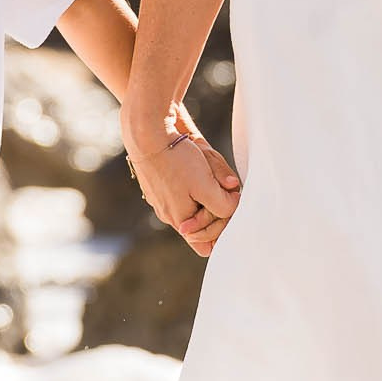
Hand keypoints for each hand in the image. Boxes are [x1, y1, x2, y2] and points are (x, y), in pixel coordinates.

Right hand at [123, 108, 241, 255]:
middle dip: (216, 211)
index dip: (221, 232)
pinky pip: (182, 193)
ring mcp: (161, 200)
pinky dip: (195, 185)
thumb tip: (234, 205)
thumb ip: (222, 204)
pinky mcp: (159, 185)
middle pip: (201, 227)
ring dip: (206, 196)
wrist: (147, 135)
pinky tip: (198, 168)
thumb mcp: (205, 185)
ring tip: (211, 177)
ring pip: (193, 208)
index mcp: (180, 220)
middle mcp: (168, 214)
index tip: (229, 208)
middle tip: (225, 190)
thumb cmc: (176, 160)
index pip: (205, 246)